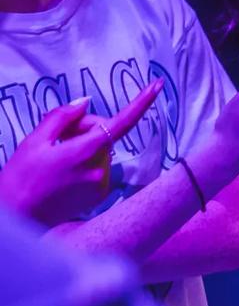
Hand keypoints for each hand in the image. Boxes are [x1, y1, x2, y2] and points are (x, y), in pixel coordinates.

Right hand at [0, 81, 161, 225]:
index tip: (158, 84)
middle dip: (84, 128)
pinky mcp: (96, 197)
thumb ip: (62, 117)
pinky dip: (83, 163)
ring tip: (54, 158)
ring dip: (82, 146)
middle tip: (56, 137)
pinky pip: (96, 167)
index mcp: (86, 152)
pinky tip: (60, 172)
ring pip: (99, 150)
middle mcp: (99, 169)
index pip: (122, 122)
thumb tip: (85, 103)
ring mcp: (100, 185)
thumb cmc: (18, 180)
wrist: (11, 220)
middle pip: (102, 133)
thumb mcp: (34, 142)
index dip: (142, 102)